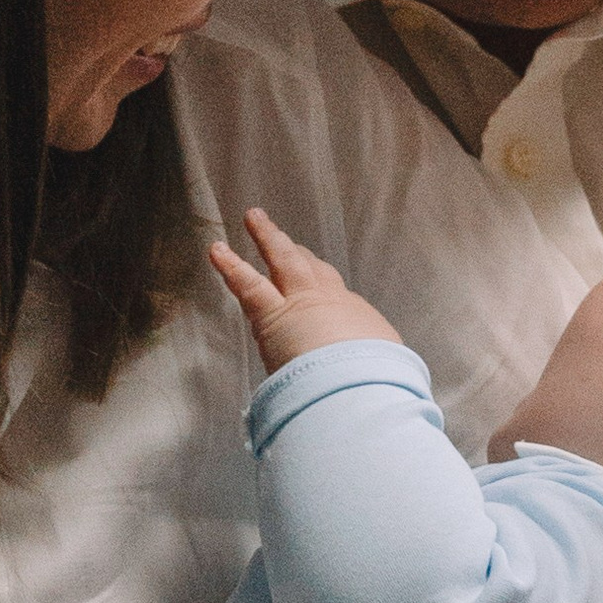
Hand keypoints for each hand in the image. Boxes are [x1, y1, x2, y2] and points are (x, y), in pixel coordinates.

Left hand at [208, 205, 405, 369]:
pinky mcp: (272, 315)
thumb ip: (374, 364)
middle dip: (301, 253)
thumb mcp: (386, 369)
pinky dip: (230, 265)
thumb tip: (380, 372)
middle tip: (291, 242)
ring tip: (253, 218)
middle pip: (314, 269)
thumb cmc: (376, 383)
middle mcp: (332, 301)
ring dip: (267, 238)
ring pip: (282, 261)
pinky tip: (216, 250)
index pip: (337, 297)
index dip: (325, 287)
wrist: (360, 382)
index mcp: (358, 319)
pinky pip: (247, 284)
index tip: (320, 283)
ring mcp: (301, 301)